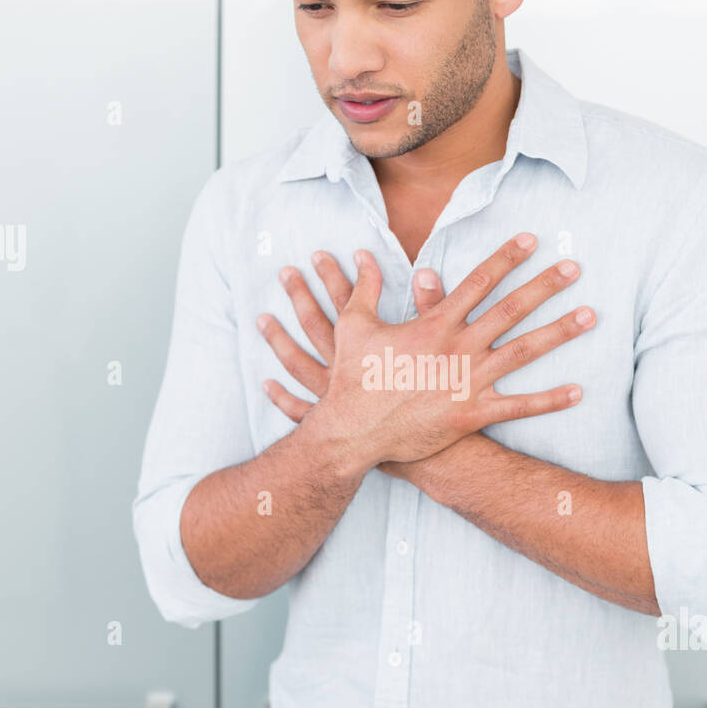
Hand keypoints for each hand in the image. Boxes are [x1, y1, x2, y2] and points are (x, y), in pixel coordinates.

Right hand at [257, 234, 593, 469]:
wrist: (353, 431)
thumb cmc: (353, 379)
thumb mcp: (354, 327)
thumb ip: (365, 289)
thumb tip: (363, 256)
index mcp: (434, 324)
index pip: (479, 282)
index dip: (506, 257)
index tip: (532, 239)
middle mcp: (458, 348)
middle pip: (510, 310)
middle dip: (544, 286)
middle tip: (575, 268)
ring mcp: (468, 382)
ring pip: (523, 352)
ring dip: (559, 333)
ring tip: (590, 316)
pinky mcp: (471, 414)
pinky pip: (518, 406)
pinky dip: (549, 400)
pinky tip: (578, 391)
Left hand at [258, 250, 448, 480]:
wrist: (441, 454)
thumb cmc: (443, 401)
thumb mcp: (442, 350)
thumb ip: (432, 309)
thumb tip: (424, 272)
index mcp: (371, 349)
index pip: (349, 301)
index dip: (338, 275)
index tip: (326, 253)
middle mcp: (348, 370)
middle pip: (315, 324)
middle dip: (300, 295)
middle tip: (285, 272)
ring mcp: (336, 398)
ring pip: (297, 362)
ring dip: (279, 340)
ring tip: (263, 318)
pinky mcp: (335, 425)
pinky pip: (298, 409)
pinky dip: (281, 396)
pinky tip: (267, 383)